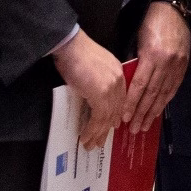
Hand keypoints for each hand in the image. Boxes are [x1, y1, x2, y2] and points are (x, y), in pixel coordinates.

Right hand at [51, 29, 125, 148]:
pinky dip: (91, 130)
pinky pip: (98, 118)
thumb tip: (92, 97)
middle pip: (115, 110)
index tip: (110, 126)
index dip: (114, 115)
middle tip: (99, 142)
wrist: (70, 45)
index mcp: (118, 73)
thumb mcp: (93, 68)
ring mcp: (111, 89)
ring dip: (97, 134)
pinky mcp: (101, 95)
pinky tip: (85, 137)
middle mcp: (119, 82)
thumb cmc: (76, 53)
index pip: (119, 100)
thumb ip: (98, 81)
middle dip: (106, 129)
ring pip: (107, 117)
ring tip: (90, 145)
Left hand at [123, 2, 190, 135]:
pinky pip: (174, 87)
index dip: (132, 103)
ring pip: (164, 93)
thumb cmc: (152, 21)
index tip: (124, 117)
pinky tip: (160, 110)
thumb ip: (135, 61)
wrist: (175, 9)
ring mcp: (177, 65)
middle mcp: (166, 63)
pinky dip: (166, 100)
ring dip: (154, 111)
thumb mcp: (138, 39)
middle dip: (142, 113)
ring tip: (146, 125)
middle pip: (152, 94)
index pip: (139, 85)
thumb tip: (128, 82)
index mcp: (152, 55)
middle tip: (134, 129)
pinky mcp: (184, 65)